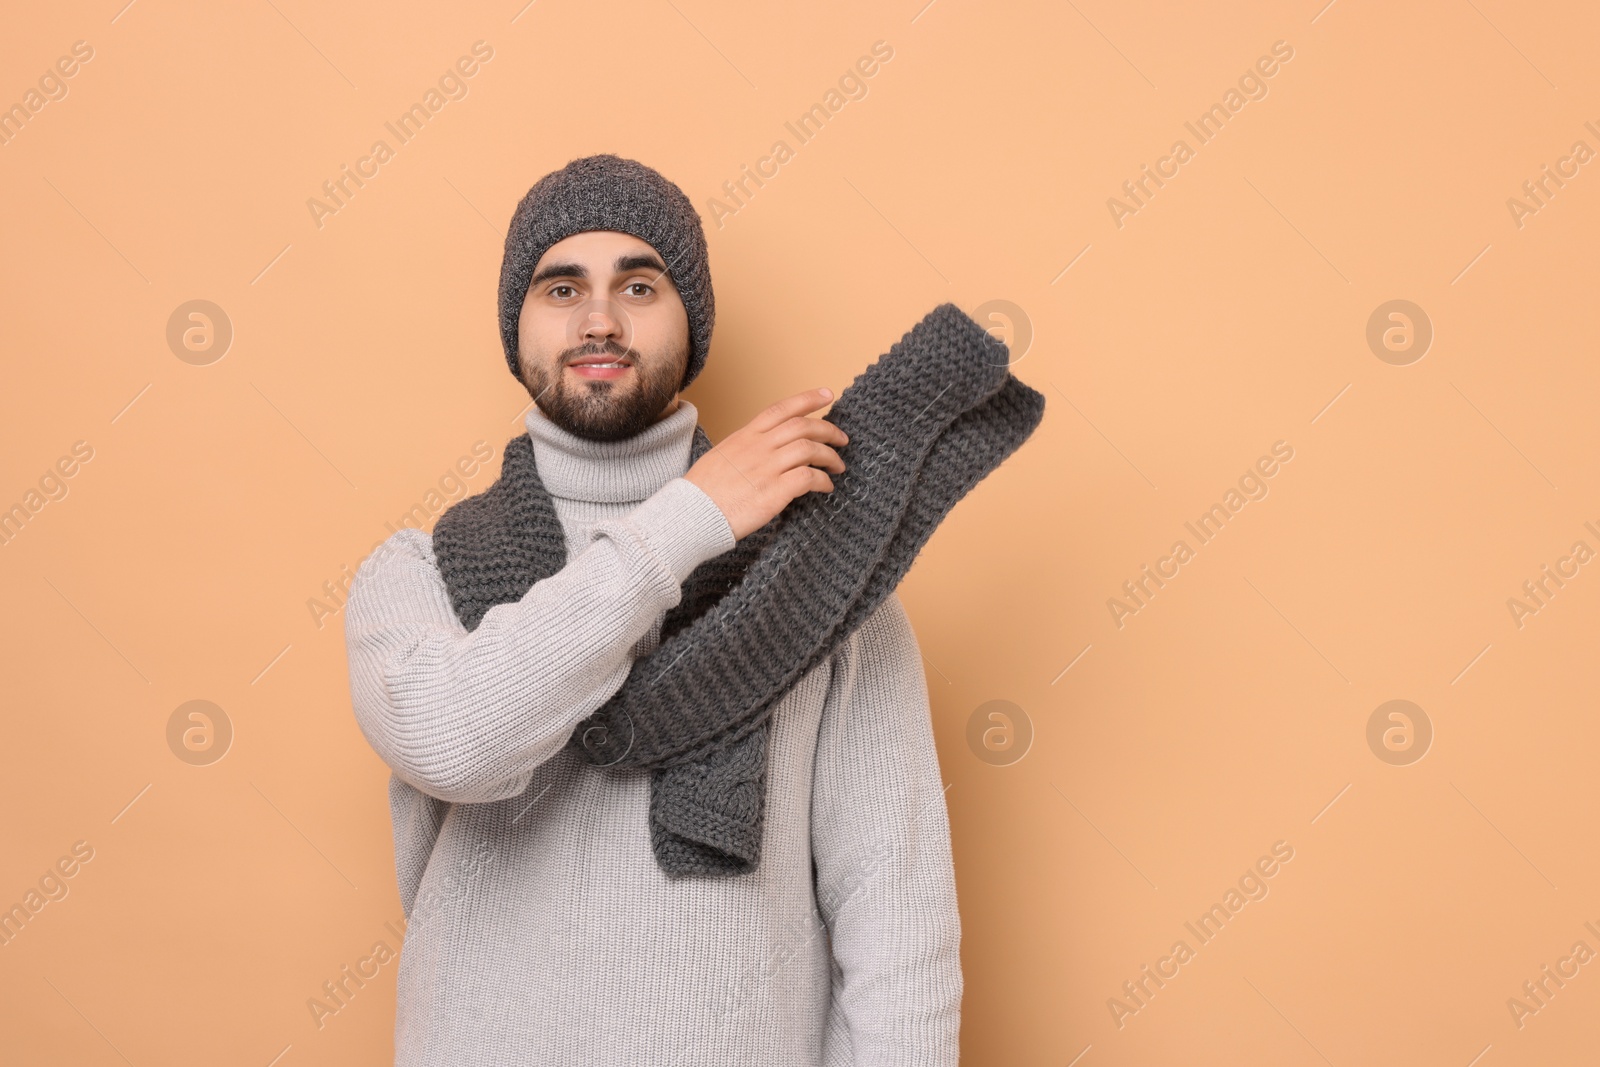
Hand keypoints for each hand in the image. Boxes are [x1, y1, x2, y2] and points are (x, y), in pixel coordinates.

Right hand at [683, 387, 848, 540]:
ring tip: (838, 466)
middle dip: (828, 429)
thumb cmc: (703, 492)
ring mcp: (766, 468)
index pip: (781, 409)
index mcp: (745, 436)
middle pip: (803, 426)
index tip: (827, 395)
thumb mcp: (722, 456)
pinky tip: (826, 487)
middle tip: (842, 439)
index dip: (807, 399)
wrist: (691, 514)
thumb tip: (765, 452)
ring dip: (830, 456)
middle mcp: (758, 447)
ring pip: (809, 449)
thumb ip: (746, 449)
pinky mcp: (774, 491)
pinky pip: (808, 477)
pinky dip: (822, 480)